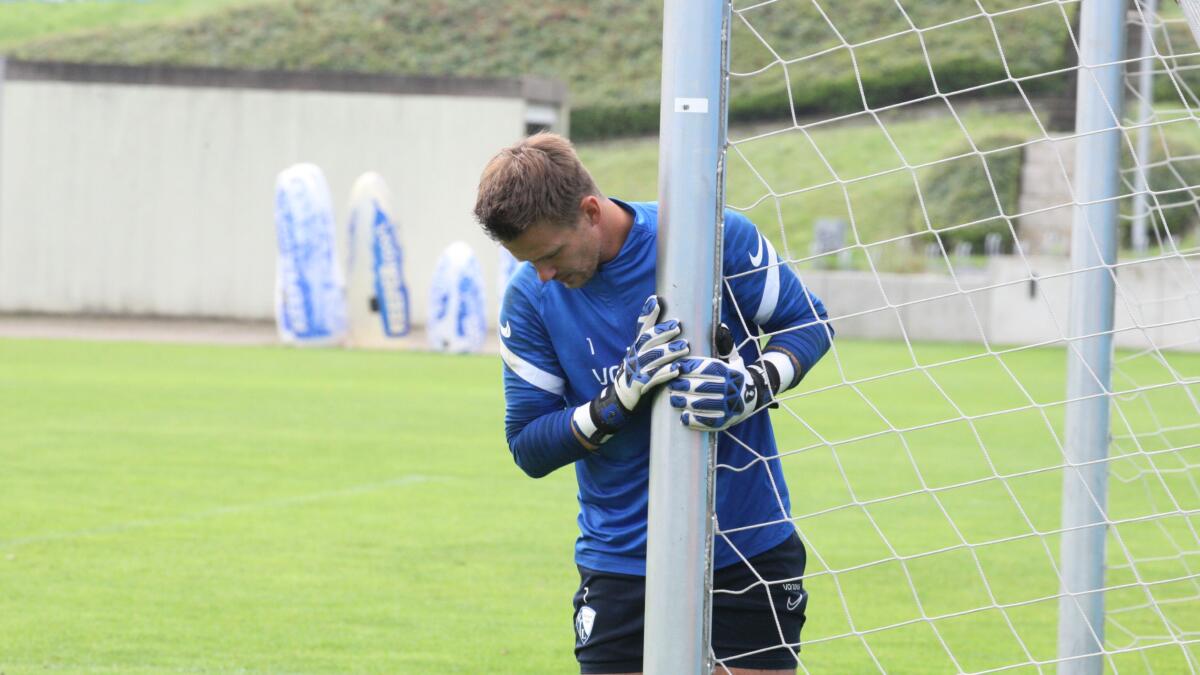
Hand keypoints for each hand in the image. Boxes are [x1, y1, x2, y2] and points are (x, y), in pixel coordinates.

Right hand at [571, 295, 688, 446]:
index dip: (648, 314)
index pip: (642, 327)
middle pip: (646, 341)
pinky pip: (653, 378)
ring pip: (651, 358)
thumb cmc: (638, 372)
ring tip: (684, 347)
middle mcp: (634, 356)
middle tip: (678, 326)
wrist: (622, 398)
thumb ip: (651, 338)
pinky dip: (665, 373)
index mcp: (636, 347)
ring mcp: (635, 371)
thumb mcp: (642, 354)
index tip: (656, 300)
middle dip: (662, 332)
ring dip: (668, 352)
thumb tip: (661, 314)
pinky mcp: (639, 386)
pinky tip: (677, 370)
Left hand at [668, 324, 772, 430]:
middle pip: (703, 386)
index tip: (676, 366)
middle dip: (683, 385)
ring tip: (673, 399)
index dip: (690, 367)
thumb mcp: (734, 358)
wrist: (754, 396)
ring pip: (704, 405)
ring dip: (686, 402)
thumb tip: (721, 326)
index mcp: (731, 372)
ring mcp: (730, 406)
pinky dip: (695, 420)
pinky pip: (709, 422)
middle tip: (670, 384)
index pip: (708, 368)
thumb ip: (725, 344)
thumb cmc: (735, 374)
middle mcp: (732, 389)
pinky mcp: (727, 421)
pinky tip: (683, 417)